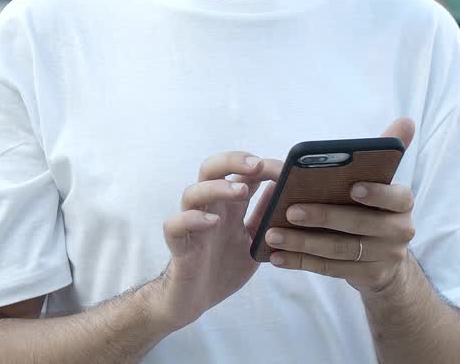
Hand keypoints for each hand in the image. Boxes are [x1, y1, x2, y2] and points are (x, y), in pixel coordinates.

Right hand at [151, 151, 280, 329]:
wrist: (195, 300)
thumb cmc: (223, 268)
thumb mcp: (254, 241)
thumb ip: (265, 217)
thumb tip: (283, 189)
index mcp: (229, 207)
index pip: (241, 172)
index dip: (261, 165)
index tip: (284, 169)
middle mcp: (209, 209)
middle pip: (211, 169)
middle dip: (233, 160)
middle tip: (257, 165)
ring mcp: (191, 225)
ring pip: (192, 192)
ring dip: (216, 187)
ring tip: (240, 191)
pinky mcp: (179, 244)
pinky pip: (175, 225)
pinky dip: (192, 219)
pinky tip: (213, 223)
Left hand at [264, 118, 417, 293]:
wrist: (385, 259)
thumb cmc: (373, 207)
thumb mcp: (381, 181)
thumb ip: (387, 151)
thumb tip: (405, 120)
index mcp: (402, 202)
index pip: (395, 196)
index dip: (376, 192)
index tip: (351, 186)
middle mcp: (400, 231)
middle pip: (359, 224)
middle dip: (323, 217)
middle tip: (290, 210)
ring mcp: (385, 257)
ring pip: (340, 249)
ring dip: (303, 242)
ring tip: (273, 234)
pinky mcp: (367, 276)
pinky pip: (330, 269)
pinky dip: (301, 262)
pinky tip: (277, 256)